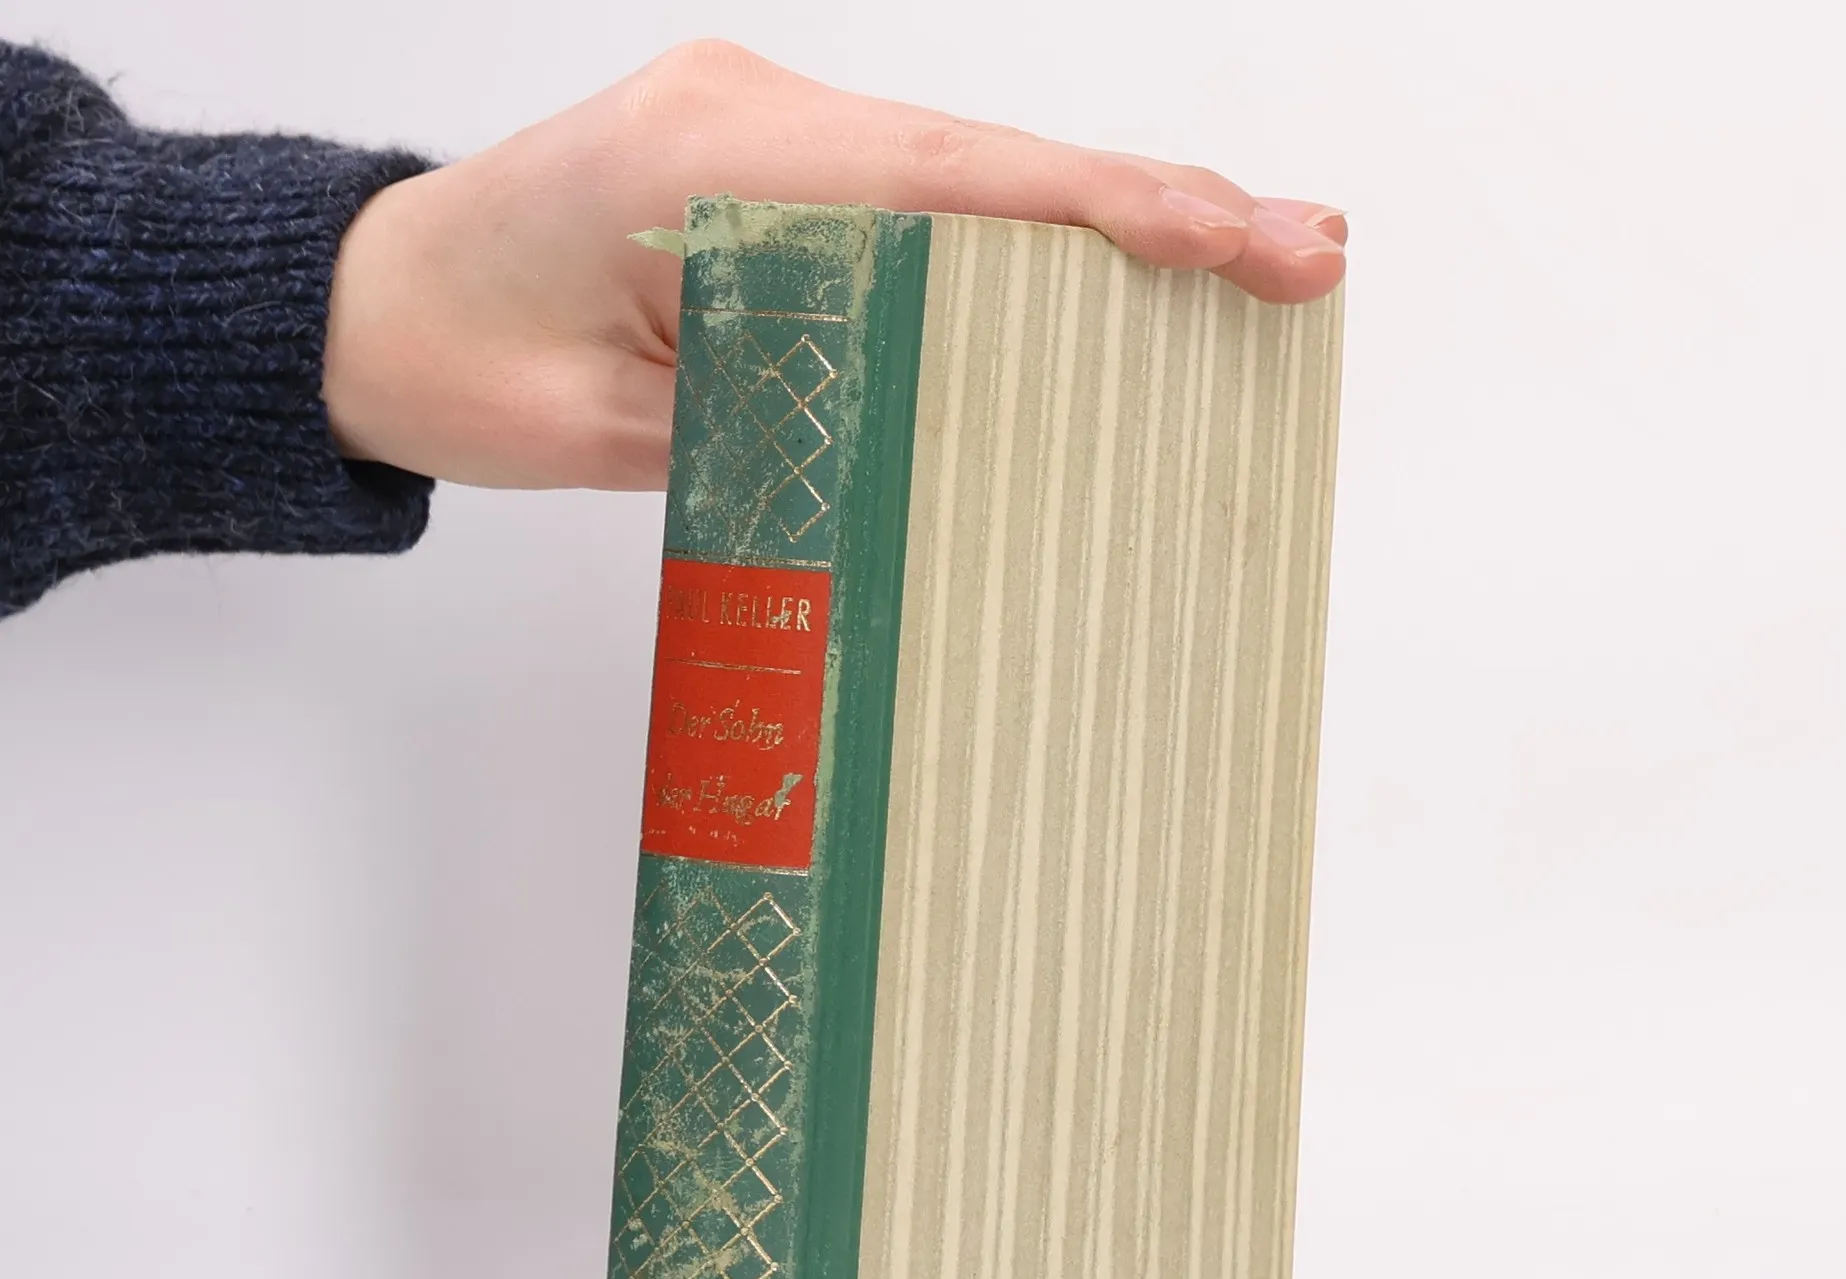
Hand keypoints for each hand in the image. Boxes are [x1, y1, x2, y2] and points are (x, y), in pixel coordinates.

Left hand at [322, 39, 1346, 490]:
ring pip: (974, 177)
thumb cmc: (466, 363)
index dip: (1110, 215)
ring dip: (1111, 222)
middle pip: (997, 164)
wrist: (378, 314)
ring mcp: (767, 132)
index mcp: (719, 161)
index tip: (1235, 240)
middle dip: (1157, 209)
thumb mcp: (621, 428)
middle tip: (1302, 252)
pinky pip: (921, 202)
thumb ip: (778, 409)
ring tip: (1250, 262)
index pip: (956, 184)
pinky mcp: (771, 173)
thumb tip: (930, 423)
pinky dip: (1026, 240)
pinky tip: (1111, 275)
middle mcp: (758, 117)